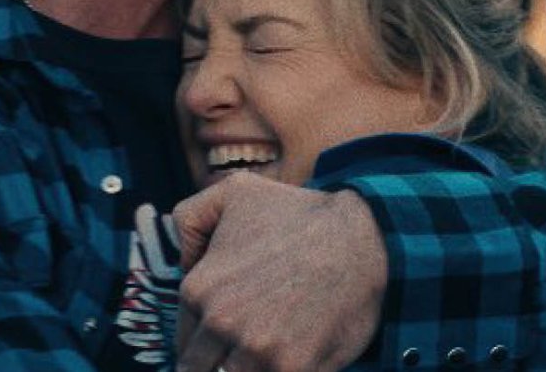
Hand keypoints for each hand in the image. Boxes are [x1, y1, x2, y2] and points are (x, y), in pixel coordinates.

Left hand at [173, 172, 386, 371]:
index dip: (200, 341)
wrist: (363, 237)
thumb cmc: (298, 214)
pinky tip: (284, 359)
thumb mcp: (233, 192)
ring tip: (261, 353)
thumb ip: (189, 219)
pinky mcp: (294, 369)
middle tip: (237, 348)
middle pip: (197, 370)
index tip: (220, 338)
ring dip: (241, 368)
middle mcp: (221, 324)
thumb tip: (182, 264)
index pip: (183, 341)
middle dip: (214, 362)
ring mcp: (257, 352)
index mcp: (198, 289)